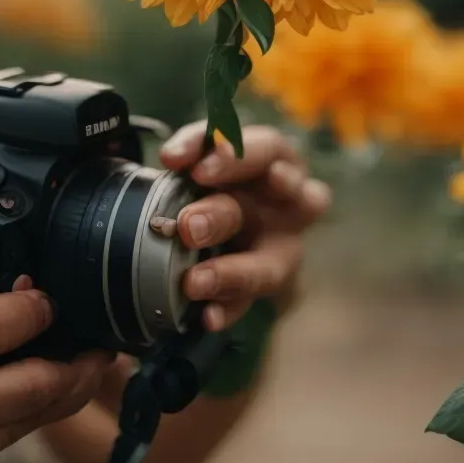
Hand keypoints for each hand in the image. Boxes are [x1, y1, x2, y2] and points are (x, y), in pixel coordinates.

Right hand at [0, 154, 112, 462]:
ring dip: (63, 391)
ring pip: (22, 426)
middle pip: (20, 388)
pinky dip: (25, 421)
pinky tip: (36, 393)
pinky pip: (0, 452)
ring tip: (86, 359)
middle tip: (88, 328)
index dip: (29, 309)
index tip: (46, 291)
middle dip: (71, 357)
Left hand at [158, 122, 330, 330]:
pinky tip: (207, 316)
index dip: (237, 158)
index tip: (198, 171)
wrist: (225, 216)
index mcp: (276, 160)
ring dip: (234, 274)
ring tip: (195, 282)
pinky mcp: (265, 284)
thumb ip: (194, 146)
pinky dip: (228, 309)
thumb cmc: (220, 173)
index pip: (267, 150)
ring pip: (271, 266)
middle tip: (187, 227)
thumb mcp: (208, 150)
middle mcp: (291, 205)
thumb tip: (173, 156)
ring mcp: (283, 248)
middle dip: (224, 216)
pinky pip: (250, 302)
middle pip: (266, 222)